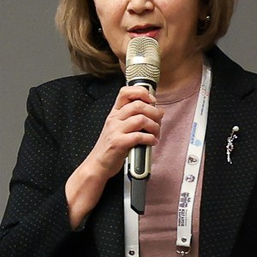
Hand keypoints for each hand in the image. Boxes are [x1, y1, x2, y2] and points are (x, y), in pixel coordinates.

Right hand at [65, 84, 161, 225]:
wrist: (98, 164)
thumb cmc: (110, 147)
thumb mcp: (118, 127)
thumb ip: (133, 117)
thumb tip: (156, 111)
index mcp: (114, 113)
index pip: (126, 92)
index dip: (142, 92)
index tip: (151, 101)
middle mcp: (114, 119)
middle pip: (138, 105)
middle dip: (154, 112)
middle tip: (158, 121)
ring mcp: (115, 131)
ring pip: (141, 119)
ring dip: (155, 127)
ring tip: (156, 133)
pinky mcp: (119, 143)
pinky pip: (140, 136)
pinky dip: (150, 139)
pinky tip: (152, 142)